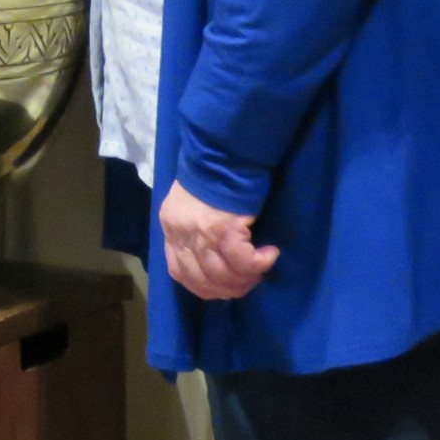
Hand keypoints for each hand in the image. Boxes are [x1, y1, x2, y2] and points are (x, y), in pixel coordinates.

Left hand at [159, 180, 278, 300]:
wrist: (224, 150)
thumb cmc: (211, 173)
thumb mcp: (189, 202)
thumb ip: (192, 228)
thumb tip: (211, 254)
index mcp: (170, 225)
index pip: (177, 271)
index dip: (201, 286)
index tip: (222, 288)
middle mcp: (181, 233)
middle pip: (202, 279)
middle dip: (228, 288)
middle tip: (248, 280)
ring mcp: (201, 233)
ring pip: (222, 276)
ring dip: (245, 280)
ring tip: (260, 270)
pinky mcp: (224, 229)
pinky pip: (243, 262)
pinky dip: (259, 264)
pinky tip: (269, 254)